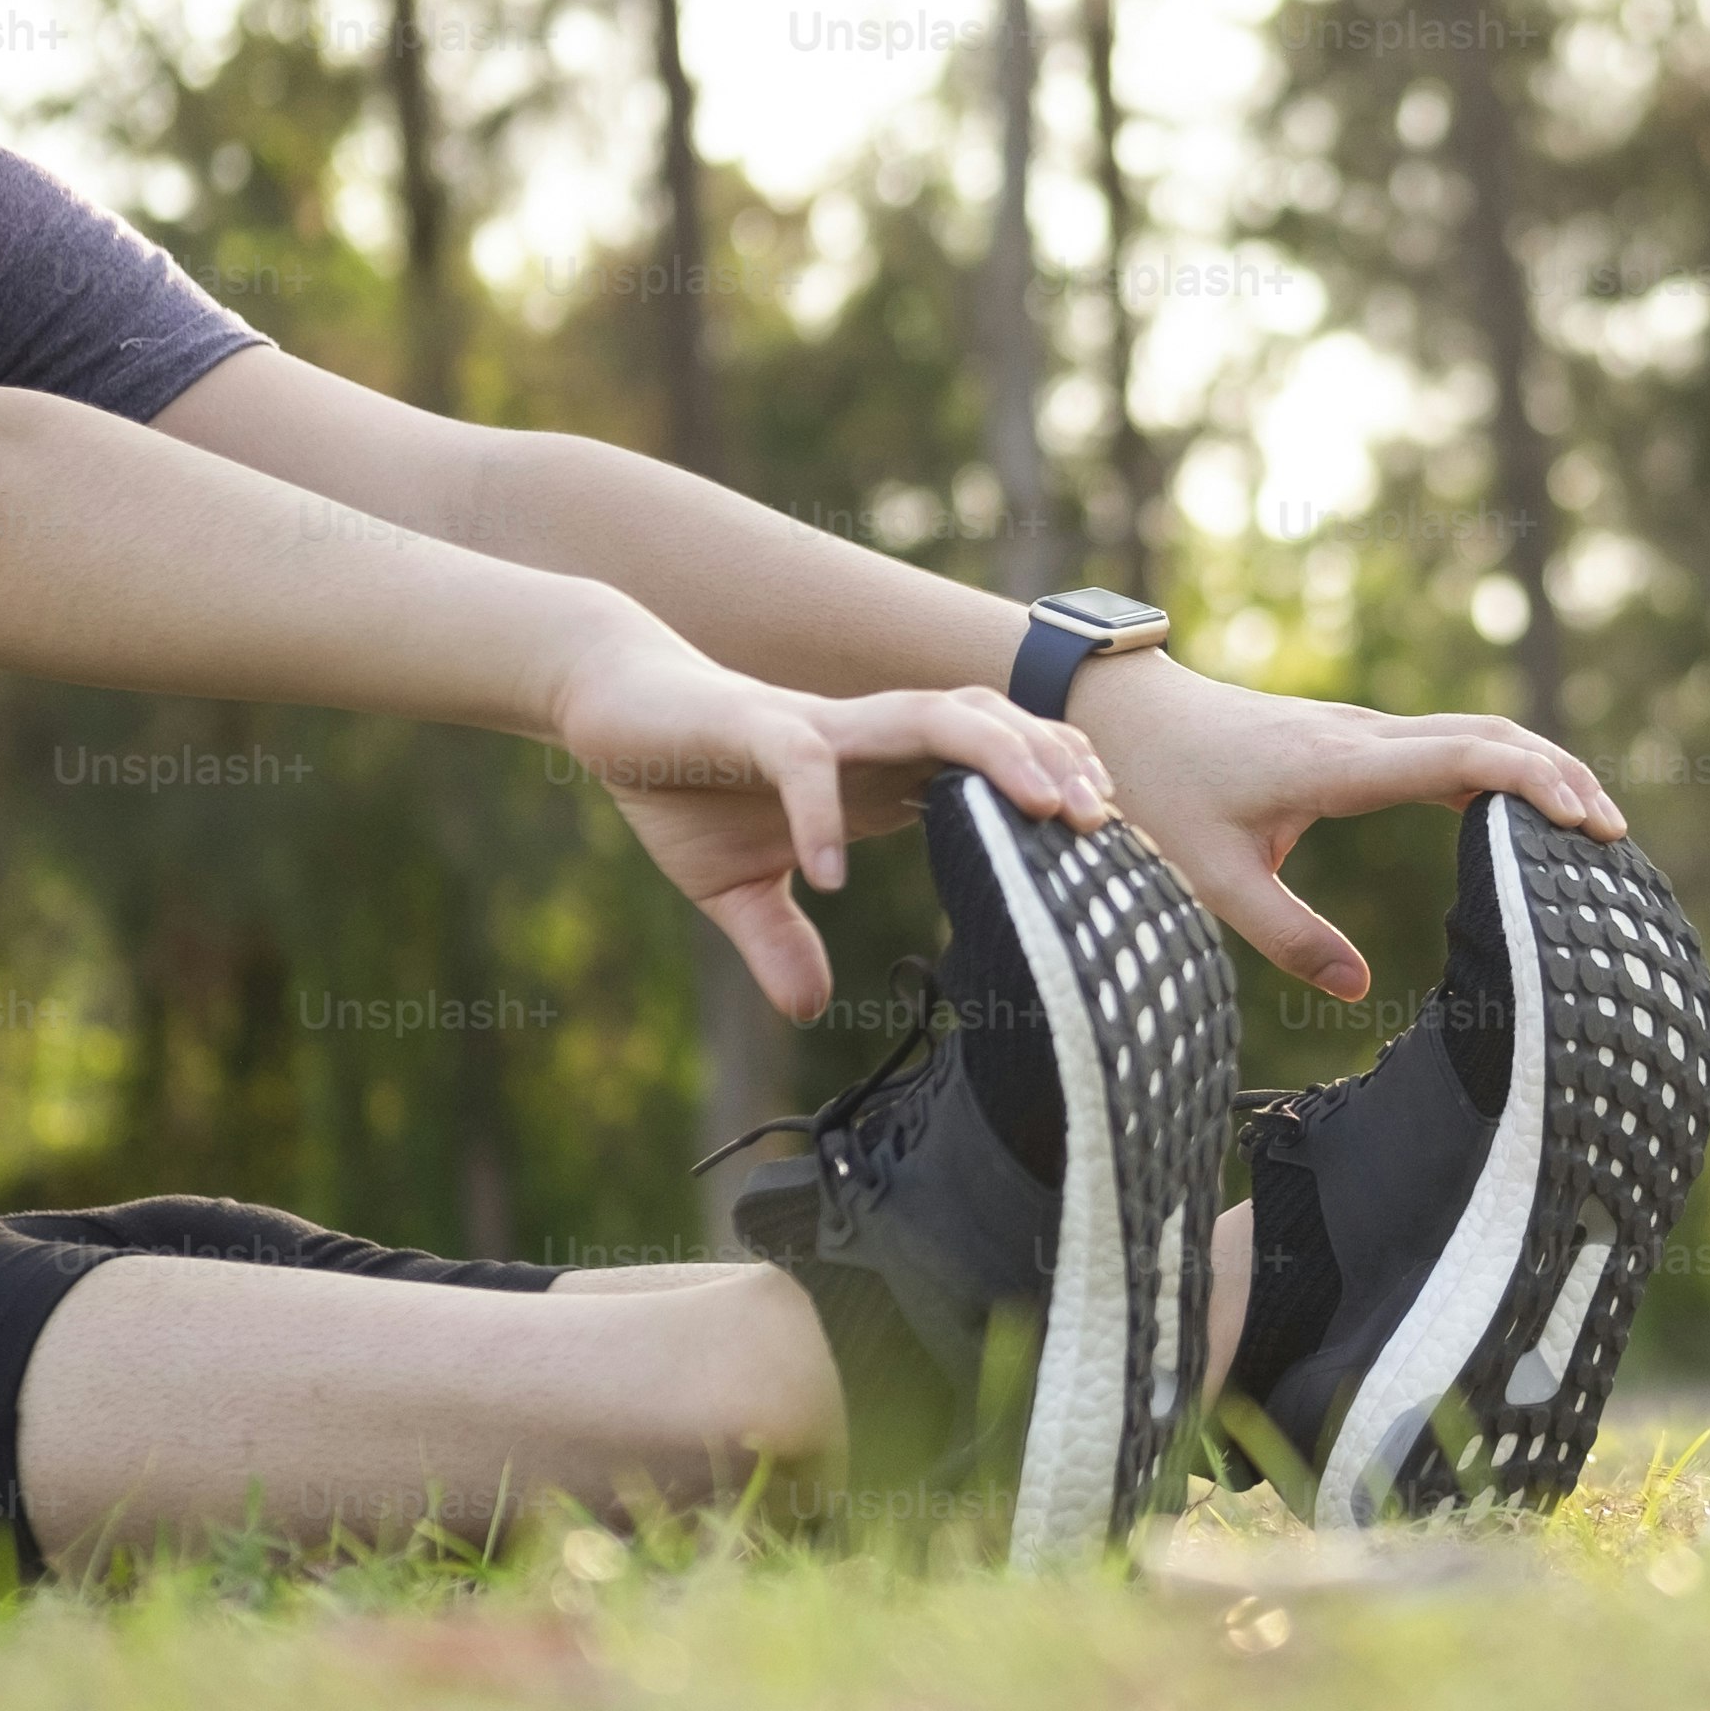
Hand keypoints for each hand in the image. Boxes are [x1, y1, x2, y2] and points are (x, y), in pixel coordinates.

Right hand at [549, 622, 1111, 1020]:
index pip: (986, 765)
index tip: (1101, 841)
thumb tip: (808, 1006)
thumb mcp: (733, 885)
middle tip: (1100, 822)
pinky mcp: (748, 726)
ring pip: (930, 717)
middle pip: (984, 727)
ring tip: (1039, 809)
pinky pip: (802, 764)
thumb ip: (777, 940)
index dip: (1048, 790)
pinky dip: (821, 817)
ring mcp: (813, 728)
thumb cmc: (682, 781)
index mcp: (875, 772)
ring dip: (994, 755)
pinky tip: (831, 876)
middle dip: (1052, 764)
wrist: (608, 704)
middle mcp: (862, 740)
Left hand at [1063, 658, 1621, 999]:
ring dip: (1538, 768)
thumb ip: (1287, 936)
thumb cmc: (1166, 792)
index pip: (1461, 758)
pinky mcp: (1359, 739)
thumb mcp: (1212, 878)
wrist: (1127, 714)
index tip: (1586, 818)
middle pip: (1490, 736)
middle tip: (1615, 835)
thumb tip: (1357, 992)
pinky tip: (1523, 812)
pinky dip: (1501, 770)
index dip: (1531, 783)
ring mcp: (1365, 730)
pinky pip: (1449, 744)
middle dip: (1560, 777)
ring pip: (1476, 733)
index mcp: (1339, 764)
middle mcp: (1365, 735)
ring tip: (1592, 825)